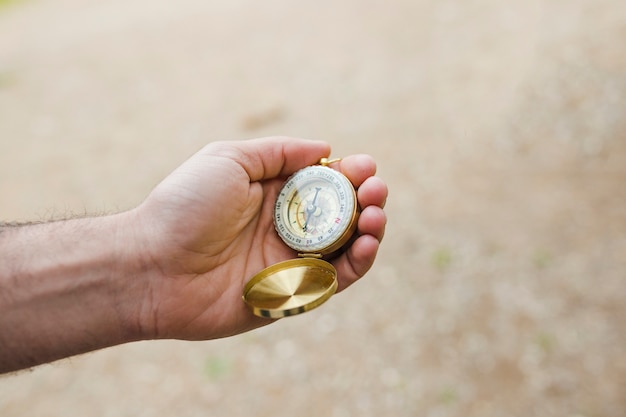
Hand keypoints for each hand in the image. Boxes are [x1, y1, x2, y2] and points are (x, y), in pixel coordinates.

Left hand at [128, 136, 387, 340]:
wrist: (151, 266)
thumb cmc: (184, 206)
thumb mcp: (228, 159)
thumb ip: (278, 152)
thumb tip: (326, 149)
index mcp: (272, 193)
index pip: (324, 182)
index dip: (350, 174)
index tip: (366, 167)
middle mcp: (285, 226)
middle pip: (341, 214)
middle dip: (366, 200)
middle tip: (376, 191)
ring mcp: (289, 260)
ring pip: (345, 247)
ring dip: (369, 230)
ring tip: (375, 215)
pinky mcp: (292, 293)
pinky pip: (335, 280)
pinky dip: (357, 264)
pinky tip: (365, 243)